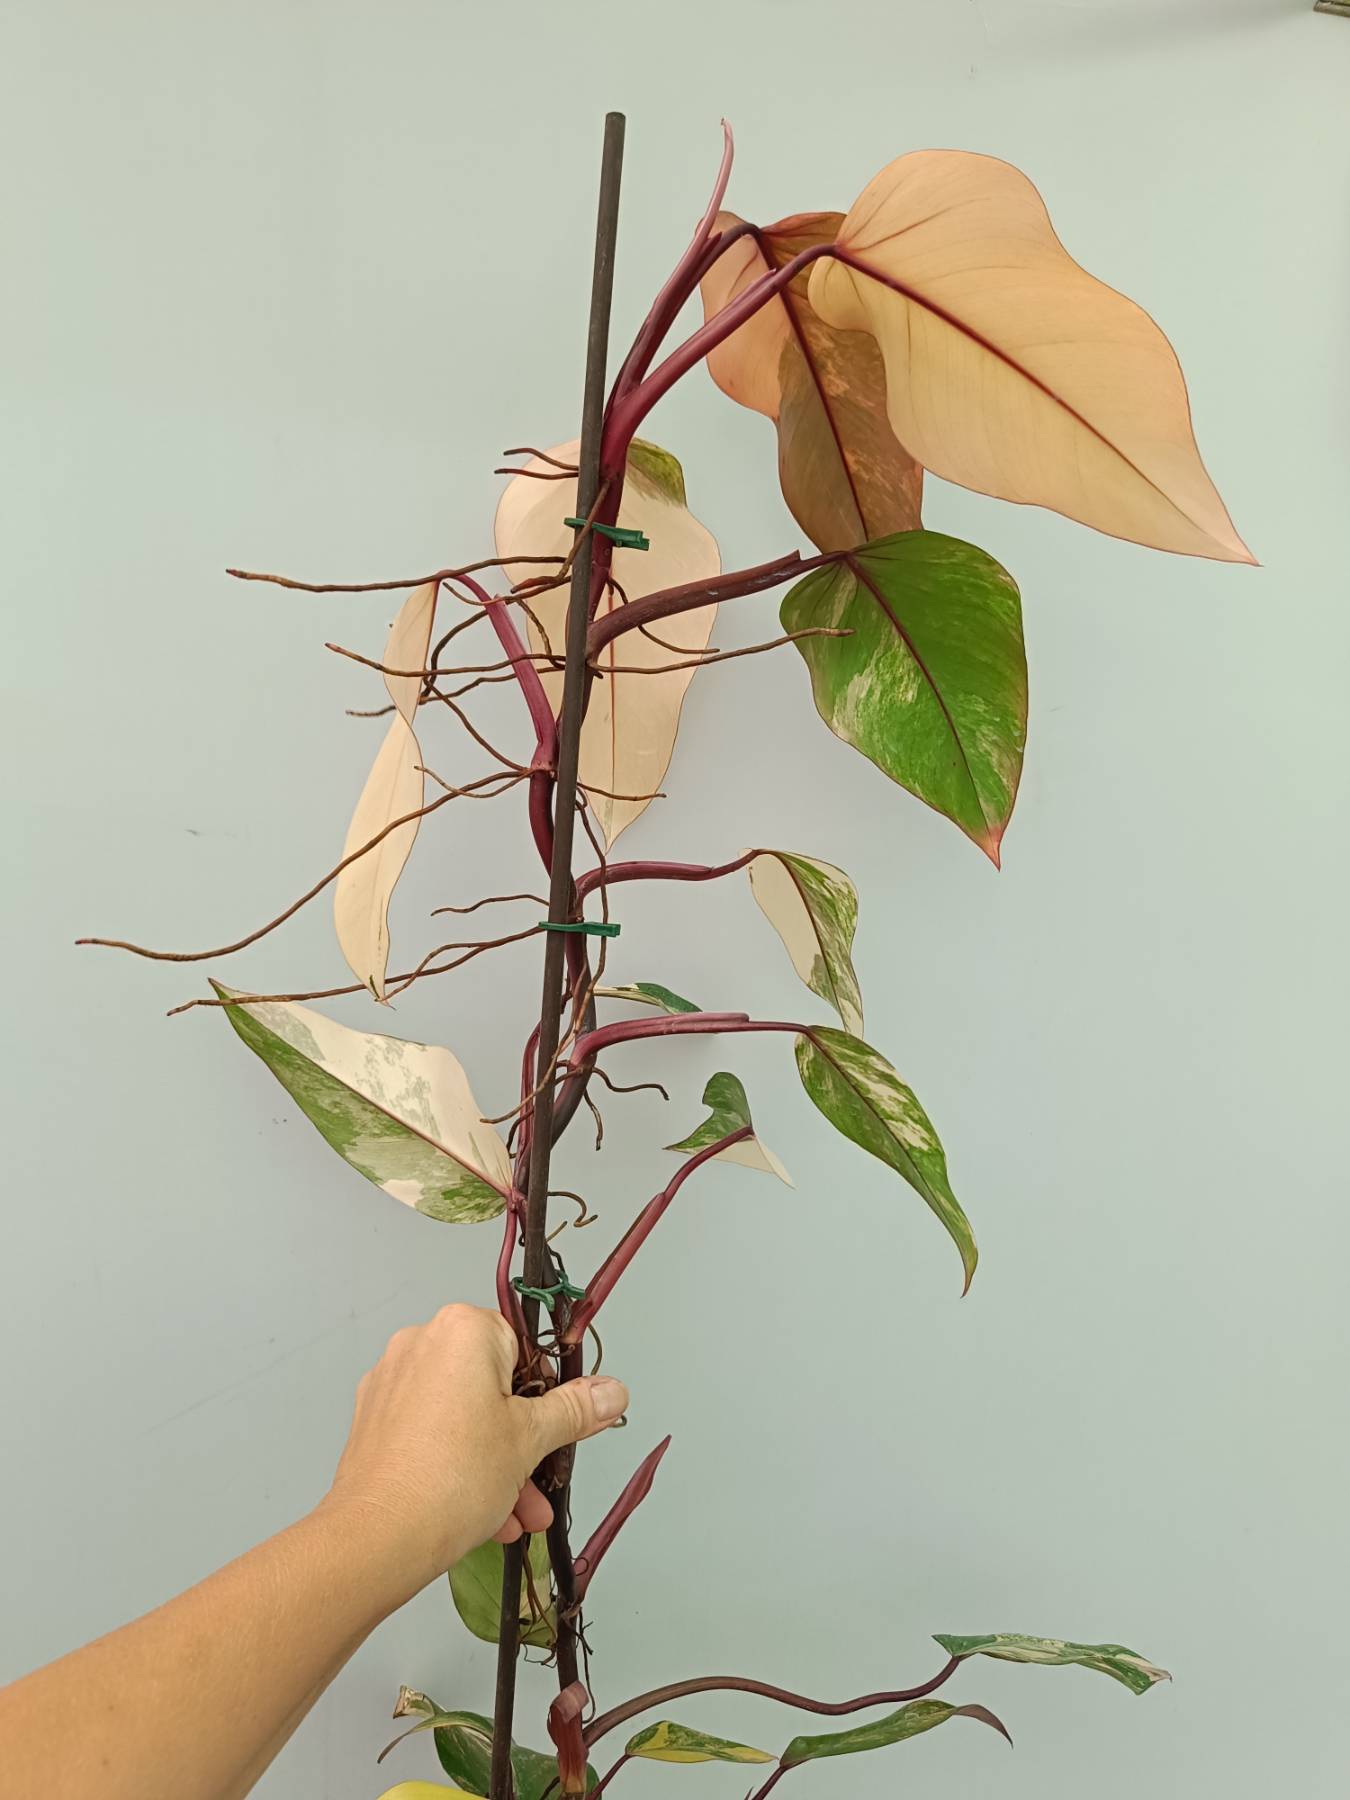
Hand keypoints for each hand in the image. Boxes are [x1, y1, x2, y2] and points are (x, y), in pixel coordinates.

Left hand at [318, 1304, 627, 1603]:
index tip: (556, 1428)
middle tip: (538, 1483)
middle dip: (522, 1441)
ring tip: (515, 1516)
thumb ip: (575, 1409)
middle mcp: (421, 1342)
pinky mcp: (374, 1420)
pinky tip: (483, 1515)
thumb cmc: (454, 1478)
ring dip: (496, 1464)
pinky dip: (458, 1465)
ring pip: (463, 1416)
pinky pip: (431, 1433)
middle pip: (492, 1385)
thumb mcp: (531, 1441)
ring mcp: (392, 1382)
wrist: (377, 1538)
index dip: (546, 1391)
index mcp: (462, 1329)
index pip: (524, 1344)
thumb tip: (613, 1391)